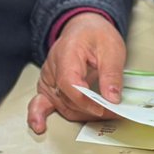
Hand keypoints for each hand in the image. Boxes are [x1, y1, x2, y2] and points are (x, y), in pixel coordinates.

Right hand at [27, 12, 125, 133]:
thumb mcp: (111, 48)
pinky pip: (42, 103)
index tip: (103, 108)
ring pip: (61, 105)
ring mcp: (48, 78)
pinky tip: (39, 125)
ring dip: (81, 114)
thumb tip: (112, 98)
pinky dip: (40, 115)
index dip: (85, 100)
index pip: (69, 83)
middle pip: (65, 98)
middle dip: (90, 110)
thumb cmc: (95, 35)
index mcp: (67, 53)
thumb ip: (111, 74)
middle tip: (114, 112)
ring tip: (103, 116)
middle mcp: (52, 68)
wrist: (83, 28)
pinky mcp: (49, 86)